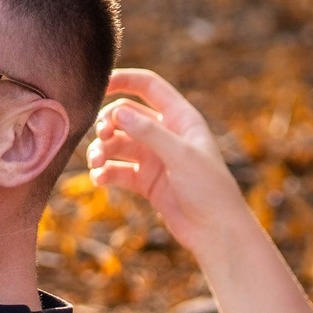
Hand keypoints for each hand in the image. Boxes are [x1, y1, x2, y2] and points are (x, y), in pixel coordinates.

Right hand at [85, 68, 250, 256]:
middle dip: (108, 124)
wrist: (216, 232)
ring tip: (96, 163)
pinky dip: (106, 172)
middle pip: (126, 116)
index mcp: (181, 118)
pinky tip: (99, 180)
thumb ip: (148, 132)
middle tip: (101, 137)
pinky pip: (118, 170)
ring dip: (102, 150)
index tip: (98, 85)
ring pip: (118, 145)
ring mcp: (155, 158)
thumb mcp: (180, 155)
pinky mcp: (146, 182)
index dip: (124, 80)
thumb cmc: (209, 188)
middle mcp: (166, 135)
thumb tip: (117, 111)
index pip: (148, 87)